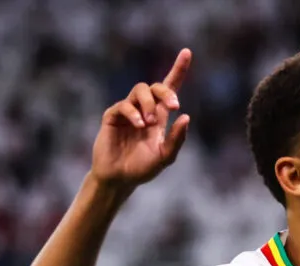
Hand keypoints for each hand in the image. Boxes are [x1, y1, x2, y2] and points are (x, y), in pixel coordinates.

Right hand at [92, 49, 191, 189]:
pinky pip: (124, 106)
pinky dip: (134, 114)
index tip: (187, 52)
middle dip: (166, 92)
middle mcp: (144, 109)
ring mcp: (128, 111)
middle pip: (155, 86)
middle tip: (174, 106)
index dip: (178, 70)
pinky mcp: (112, 116)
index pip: (170, 88)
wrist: (120, 179)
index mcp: (160, 117)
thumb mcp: (165, 156)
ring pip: (139, 90)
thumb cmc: (143, 168)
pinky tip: (140, 125)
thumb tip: (186, 118)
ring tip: (151, 123)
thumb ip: (177, 139)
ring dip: (149, 103)